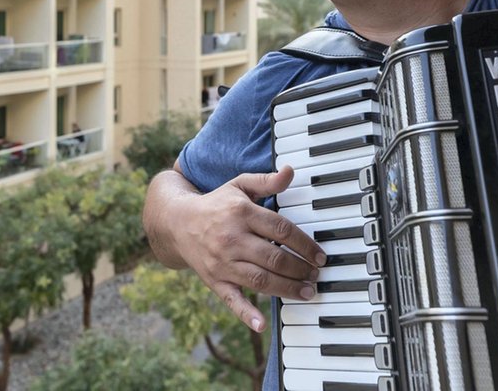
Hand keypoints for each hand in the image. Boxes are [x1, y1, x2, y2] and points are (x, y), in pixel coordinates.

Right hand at [173, 165, 325, 332]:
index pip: (281, 229)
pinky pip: (231, 300)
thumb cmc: (217, 204)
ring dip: (286, 288)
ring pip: (259, 279)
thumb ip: (266, 181)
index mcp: (241, 213)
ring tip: (307, 292)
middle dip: (299, 269)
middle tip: (316, 276)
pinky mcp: (215, 281)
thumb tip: (290, 172)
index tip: (319, 255)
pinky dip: (246, 313)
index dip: (304, 243)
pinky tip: (261, 325)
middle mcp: (232, 239)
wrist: (178, 223)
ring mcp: (223, 262)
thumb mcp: (239, 186)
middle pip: (273, 257)